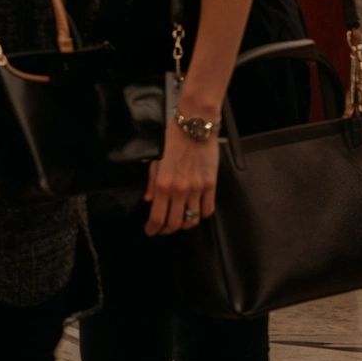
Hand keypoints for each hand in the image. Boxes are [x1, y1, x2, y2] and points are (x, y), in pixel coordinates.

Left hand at [144, 119, 219, 235]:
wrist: (194, 129)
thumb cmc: (172, 140)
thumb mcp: (155, 160)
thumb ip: (152, 182)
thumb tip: (150, 200)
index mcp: (164, 184)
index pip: (158, 216)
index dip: (153, 228)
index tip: (150, 231)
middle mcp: (180, 190)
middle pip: (175, 223)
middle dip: (166, 230)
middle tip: (162, 230)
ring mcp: (197, 190)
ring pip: (192, 220)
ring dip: (184, 225)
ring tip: (178, 223)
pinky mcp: (211, 186)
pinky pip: (208, 210)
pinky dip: (201, 215)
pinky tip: (195, 213)